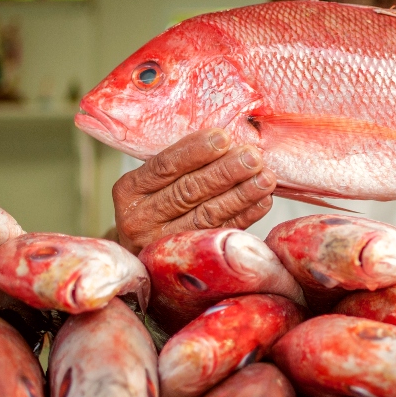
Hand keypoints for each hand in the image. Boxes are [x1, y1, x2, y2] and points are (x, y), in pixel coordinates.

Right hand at [111, 129, 276, 253]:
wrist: (141, 256)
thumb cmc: (153, 203)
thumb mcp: (151, 182)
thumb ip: (179, 164)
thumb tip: (227, 138)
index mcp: (129, 190)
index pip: (165, 166)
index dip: (196, 151)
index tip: (224, 137)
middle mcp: (141, 219)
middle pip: (188, 191)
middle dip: (225, 172)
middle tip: (253, 157)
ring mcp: (162, 243)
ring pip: (207, 214)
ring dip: (241, 195)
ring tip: (266, 178)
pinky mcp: (187, 258)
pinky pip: (220, 232)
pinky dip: (245, 216)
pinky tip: (262, 201)